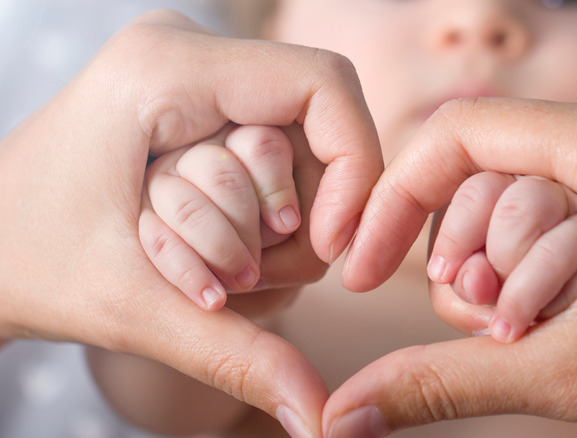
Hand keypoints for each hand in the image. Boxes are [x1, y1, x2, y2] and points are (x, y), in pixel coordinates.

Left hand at [0, 10, 381, 437]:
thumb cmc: (29, 258)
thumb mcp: (135, 309)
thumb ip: (238, 355)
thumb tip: (320, 421)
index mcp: (166, 67)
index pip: (322, 86)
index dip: (355, 167)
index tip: (334, 249)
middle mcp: (190, 55)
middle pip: (315, 138)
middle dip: (288, 227)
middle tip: (226, 278)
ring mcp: (200, 79)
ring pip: (300, 165)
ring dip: (262, 239)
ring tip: (195, 267)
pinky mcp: (206, 110)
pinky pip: (276, 172)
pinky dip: (254, 231)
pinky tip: (199, 253)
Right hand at [328, 98, 576, 436]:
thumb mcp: (565, 371)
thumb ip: (442, 382)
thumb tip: (346, 412)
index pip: (463, 132)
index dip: (398, 196)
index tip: (363, 264)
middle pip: (482, 172)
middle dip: (461, 256)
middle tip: (480, 324)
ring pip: (510, 201)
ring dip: (495, 274)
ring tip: (520, 332)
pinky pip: (547, 218)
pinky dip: (526, 272)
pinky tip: (542, 322)